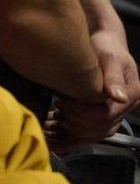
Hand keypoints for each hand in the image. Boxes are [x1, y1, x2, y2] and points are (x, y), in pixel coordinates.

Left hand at [48, 32, 138, 150]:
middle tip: (57, 110)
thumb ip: (113, 77)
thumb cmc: (106, 48)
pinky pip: (88, 132)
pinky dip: (71, 137)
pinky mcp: (100, 115)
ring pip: (94, 134)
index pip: (106, 114)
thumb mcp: (110, 58)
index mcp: (130, 96)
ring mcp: (113, 113)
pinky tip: (55, 137)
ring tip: (53, 124)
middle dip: (76, 123)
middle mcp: (123, 108)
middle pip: (100, 128)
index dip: (82, 113)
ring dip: (72, 133)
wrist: (102, 46)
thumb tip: (117, 97)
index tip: (62, 103)